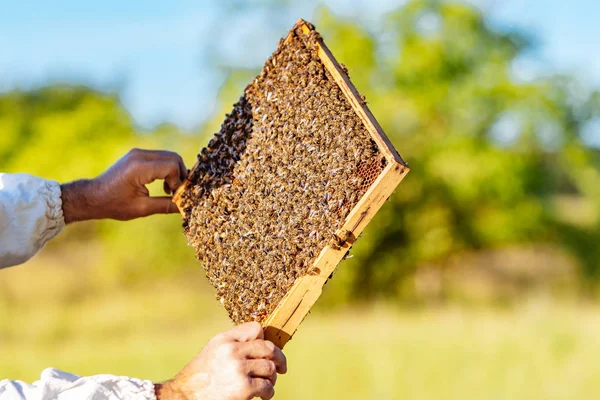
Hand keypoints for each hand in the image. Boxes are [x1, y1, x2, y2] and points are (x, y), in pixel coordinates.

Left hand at [60, 148, 186, 222]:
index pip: (172, 167)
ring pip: (169, 156)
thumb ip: (167, 205)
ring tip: (169, 190)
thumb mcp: (142, 208)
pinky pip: (160, 157)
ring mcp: (138, 153)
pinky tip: (163, 184)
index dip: (179, 182)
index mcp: (139, 167)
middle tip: (177, 193)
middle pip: (173, 158)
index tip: (176, 196)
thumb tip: (186, 207)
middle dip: (180, 175)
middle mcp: (140, 155)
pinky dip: (167, 169)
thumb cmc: (114, 204)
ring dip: (174, 172)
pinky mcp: (138, 155)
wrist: (92, 196)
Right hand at [155, 322, 286, 399]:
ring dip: (272, 379)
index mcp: (224, 339)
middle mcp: (232, 350)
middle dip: (279, 358)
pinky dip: (268, 393)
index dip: (264, 339)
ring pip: (270, 369)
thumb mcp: (213, 351)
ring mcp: (238, 368)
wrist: (185, 397)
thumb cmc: (201, 377)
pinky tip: (263, 396)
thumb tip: (262, 340)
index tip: (266, 350)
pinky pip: (267, 386)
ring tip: (267, 385)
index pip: (256, 328)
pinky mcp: (244, 387)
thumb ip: (234, 343)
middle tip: (282, 367)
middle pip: (268, 348)